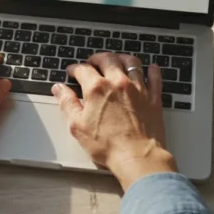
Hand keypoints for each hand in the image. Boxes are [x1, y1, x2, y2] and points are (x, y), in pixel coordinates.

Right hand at [51, 52, 176, 189]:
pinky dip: (152, 71)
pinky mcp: (153, 98)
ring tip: (117, 60)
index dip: (75, 68)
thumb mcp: (77, 126)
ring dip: (122, 58)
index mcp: (97, 89)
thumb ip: (67, 103)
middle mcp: (118, 83)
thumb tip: (59, 89)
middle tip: (93, 61)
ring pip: (131, 62)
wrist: (137, 156)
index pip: (83, 69)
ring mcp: (138, 89)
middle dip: (97, 58)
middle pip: (107, 59)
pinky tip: (151, 68)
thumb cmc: (108, 145)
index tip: (72, 71)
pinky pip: (155, 78)